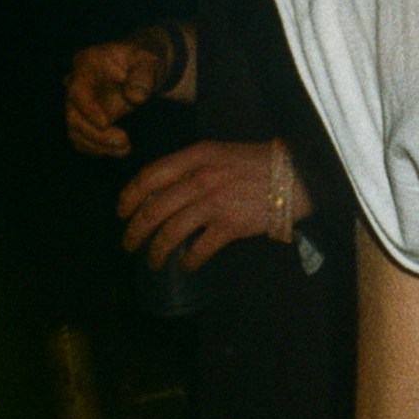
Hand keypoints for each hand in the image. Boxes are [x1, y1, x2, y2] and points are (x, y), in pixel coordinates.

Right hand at [64, 34, 169, 156]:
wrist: (142, 70)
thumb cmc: (144, 62)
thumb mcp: (148, 62)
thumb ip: (143, 76)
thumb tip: (136, 98)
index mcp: (86, 64)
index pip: (78, 91)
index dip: (88, 109)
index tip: (105, 123)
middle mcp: (75, 84)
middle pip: (73, 115)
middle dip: (96, 133)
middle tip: (124, 141)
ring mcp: (77, 104)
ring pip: (76, 131)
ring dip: (98, 144)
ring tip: (125, 148)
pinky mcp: (84, 119)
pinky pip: (82, 139)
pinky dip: (98, 148)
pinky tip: (120, 150)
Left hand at [116, 139, 311, 269]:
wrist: (297, 175)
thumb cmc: (259, 163)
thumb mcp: (221, 153)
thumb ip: (193, 167)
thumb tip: (162, 194)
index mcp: (197, 155)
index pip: (149, 177)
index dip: (129, 197)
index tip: (122, 212)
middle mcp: (201, 177)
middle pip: (153, 209)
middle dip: (135, 232)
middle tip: (129, 244)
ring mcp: (215, 202)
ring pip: (170, 232)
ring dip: (156, 251)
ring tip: (153, 261)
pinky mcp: (231, 225)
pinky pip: (199, 249)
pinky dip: (188, 261)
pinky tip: (187, 265)